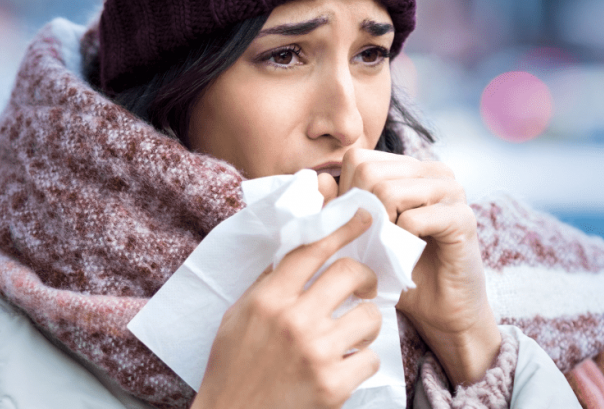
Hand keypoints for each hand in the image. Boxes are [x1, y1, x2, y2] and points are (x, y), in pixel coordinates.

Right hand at [191, 209, 381, 408]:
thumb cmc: (232, 368)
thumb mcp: (238, 317)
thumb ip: (268, 285)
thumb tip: (297, 251)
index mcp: (267, 300)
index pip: (311, 250)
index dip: (341, 228)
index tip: (363, 217)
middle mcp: (293, 321)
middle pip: (349, 274)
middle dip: (364, 278)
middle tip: (363, 288)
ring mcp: (316, 353)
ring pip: (369, 316)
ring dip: (365, 324)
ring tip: (352, 335)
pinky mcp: (334, 386)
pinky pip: (371, 358)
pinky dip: (362, 362)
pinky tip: (345, 367)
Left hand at [326, 148, 500, 386]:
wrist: (441, 309)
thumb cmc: (398, 269)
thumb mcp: (361, 235)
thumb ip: (339, 207)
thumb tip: (320, 179)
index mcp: (409, 168)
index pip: (359, 159)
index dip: (348, 194)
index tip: (359, 226)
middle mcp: (433, 170)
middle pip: (370, 172)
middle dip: (361, 213)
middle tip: (375, 241)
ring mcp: (451, 190)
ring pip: (388, 191)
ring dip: (380, 229)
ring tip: (391, 248)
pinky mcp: (463, 217)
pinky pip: (412, 219)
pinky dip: (400, 243)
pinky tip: (409, 255)